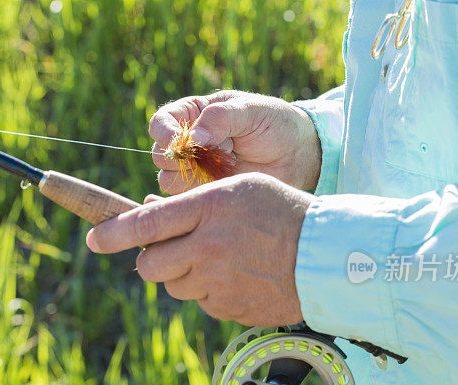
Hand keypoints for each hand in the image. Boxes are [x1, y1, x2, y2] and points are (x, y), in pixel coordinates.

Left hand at [86, 173, 311, 325]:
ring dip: (183, 275)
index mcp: (209, 209)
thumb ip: (193, 202)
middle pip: (150, 265)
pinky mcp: (228, 309)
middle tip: (170, 250)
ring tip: (218, 260)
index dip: (113, 233)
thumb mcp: (240, 189)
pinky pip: (201, 303)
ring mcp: (218, 283)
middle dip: (151, 259)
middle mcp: (208, 248)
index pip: (146, 223)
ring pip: (174, 287)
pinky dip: (208, 292)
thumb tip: (149, 210)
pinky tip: (236, 277)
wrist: (329, 259)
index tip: (93, 239)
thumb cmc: (284, 213)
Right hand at [150, 90, 321, 193]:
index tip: (180, 143)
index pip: (162, 122)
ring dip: (193, 177)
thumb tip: (194, 139)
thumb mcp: (251, 111)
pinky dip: (200, 196)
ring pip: (169, 180)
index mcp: (194, 114)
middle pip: (160, 155)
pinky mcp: (205, 193)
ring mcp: (195, 170)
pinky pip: (187, 200)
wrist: (297, 155)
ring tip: (226, 168)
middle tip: (210, 158)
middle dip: (180, 159)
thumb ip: (221, 118)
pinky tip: (225, 184)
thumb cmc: (275, 124)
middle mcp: (188, 143)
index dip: (164, 133)